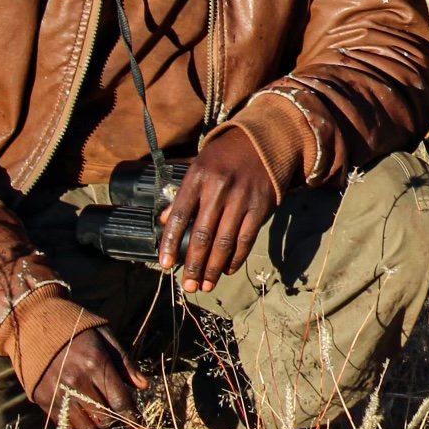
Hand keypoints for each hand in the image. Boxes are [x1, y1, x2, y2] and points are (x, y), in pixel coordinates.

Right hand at [33, 325, 147, 428]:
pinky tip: (78, 410)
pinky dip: (76, 424)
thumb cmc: (75, 329)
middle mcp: (77, 381)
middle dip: (113, 419)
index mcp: (96, 363)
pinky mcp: (43, 399)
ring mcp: (58, 392)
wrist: (33, 324)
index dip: (132, 417)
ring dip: (95, 425)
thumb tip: (144, 386)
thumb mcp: (104, 336)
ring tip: (95, 412)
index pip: (120, 401)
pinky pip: (65, 426)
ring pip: (85, 428)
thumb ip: (124, 362)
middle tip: (113, 411)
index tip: (138, 425)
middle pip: (104, 419)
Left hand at [160, 130, 280, 292]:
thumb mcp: (198, 167)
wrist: (264, 142)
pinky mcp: (260, 207)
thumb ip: (183, 195)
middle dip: (193, 264)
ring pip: (225, 241)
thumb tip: (165, 222)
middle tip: (187, 286)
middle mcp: (219, 189)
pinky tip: (227, 271)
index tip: (165, 265)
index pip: (180, 216)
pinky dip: (236, 258)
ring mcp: (241, 199)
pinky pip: (246, 239)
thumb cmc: (224, 157)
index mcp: (198, 178)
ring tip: (205, 285)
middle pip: (203, 234)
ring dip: (213, 268)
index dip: (170, 242)